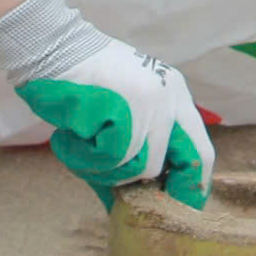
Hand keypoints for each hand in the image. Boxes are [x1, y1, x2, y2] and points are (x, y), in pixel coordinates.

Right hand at [0, 0, 213, 209]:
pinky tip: (78, 138)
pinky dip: (93, 158)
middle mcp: (172, 96)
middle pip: (187, 162)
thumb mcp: (124, 106)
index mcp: (175, 94)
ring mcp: (154, 101)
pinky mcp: (130, 107)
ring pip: (145, 166)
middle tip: (134, 203)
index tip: (179, 208)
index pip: (202, 151)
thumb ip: (141, 141)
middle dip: (161, 188)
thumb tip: (145, 194)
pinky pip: (119, 157)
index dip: (192, 186)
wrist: (53, 47)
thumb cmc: (81, 82)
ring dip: (112, 170)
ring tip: (87, 147)